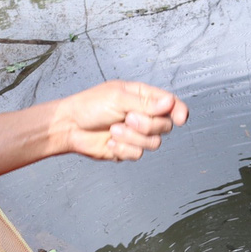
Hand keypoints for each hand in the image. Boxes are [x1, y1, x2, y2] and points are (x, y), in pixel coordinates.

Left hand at [52, 81, 188, 161]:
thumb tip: (169, 102)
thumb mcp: (117, 98)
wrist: (70, 128)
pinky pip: (138, 154)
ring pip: (154, 143)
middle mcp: (143, 115)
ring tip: (113, 131)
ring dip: (132, 138)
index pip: (171, 104)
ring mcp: (136, 134)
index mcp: (143, 97)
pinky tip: (109, 142)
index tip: (180, 118)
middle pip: (165, 126)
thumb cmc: (89, 106)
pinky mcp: (128, 149)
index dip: (179, 111)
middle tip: (127, 119)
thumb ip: (145, 103)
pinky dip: (122, 149)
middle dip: (146, 125)